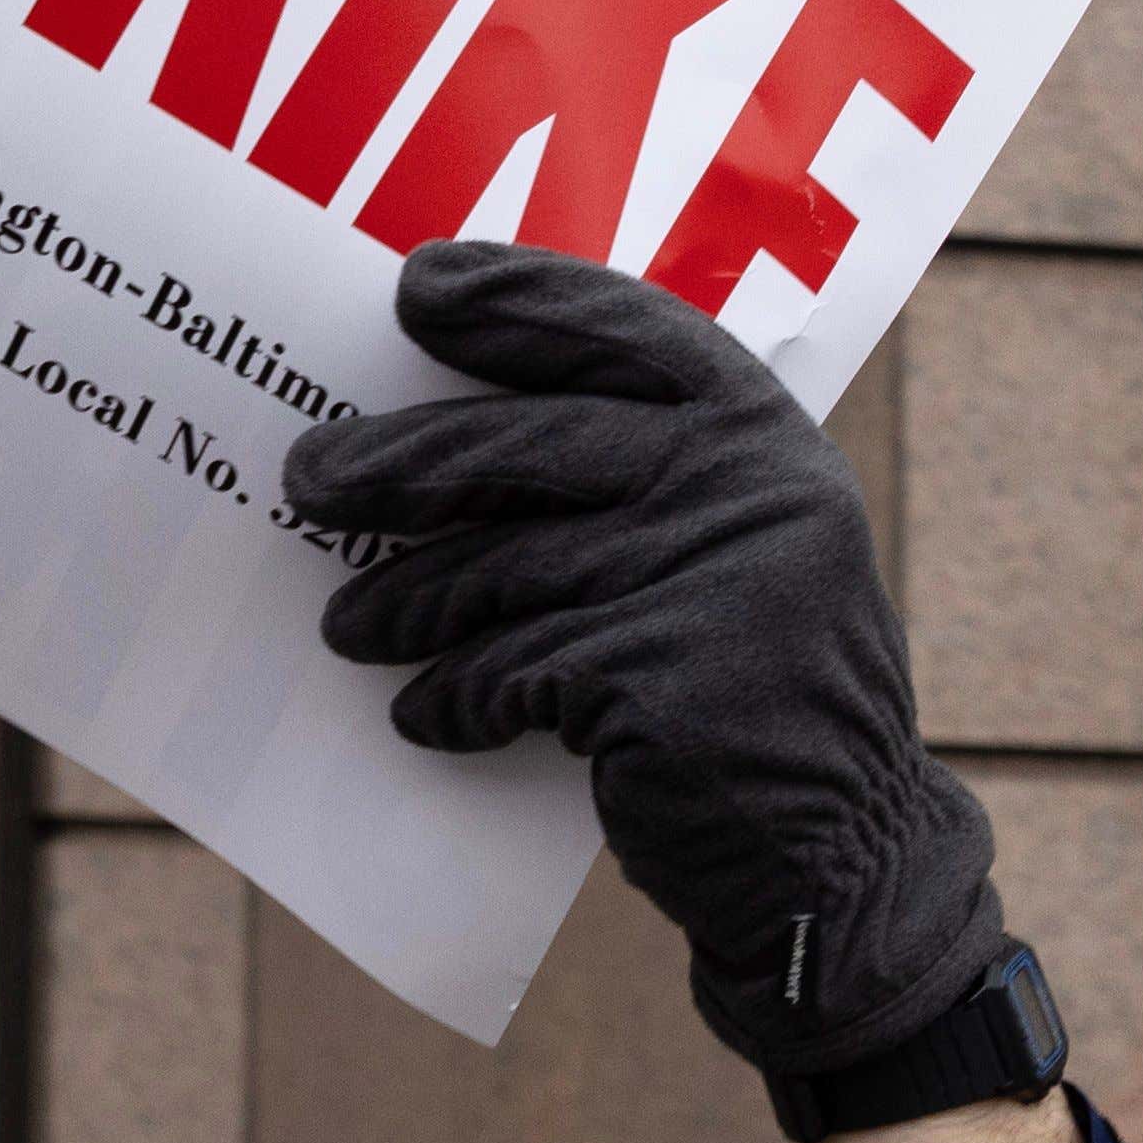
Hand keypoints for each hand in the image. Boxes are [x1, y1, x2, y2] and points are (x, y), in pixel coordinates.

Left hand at [284, 243, 1004, 1081]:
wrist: (836, 858)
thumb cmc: (746, 695)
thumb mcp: (724, 552)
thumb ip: (634, 482)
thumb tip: (430, 437)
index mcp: (763, 433)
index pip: (628, 328)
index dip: (520, 297)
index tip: (419, 284)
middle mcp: (751, 486)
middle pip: (535, 444)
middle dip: (403, 457)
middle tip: (306, 477)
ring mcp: (713, 579)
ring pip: (507, 567)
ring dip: (407, 600)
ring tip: (347, 626)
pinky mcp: (663, 680)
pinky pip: (513, 669)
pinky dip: (454, 696)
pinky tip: (425, 714)